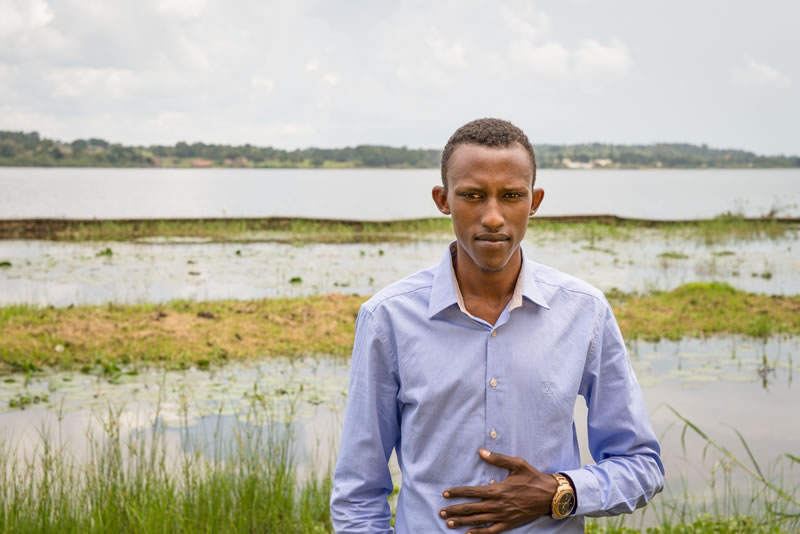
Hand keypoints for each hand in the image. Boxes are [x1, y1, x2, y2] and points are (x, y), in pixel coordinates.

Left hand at [439, 448, 556, 533]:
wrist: (550, 496)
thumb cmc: (533, 478)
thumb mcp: (517, 464)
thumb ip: (498, 459)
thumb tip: (481, 451)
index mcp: (497, 489)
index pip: (472, 492)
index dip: (458, 493)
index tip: (446, 494)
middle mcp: (498, 504)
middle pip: (471, 508)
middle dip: (455, 510)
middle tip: (441, 512)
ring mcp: (503, 516)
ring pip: (478, 521)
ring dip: (462, 522)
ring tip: (449, 523)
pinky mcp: (509, 524)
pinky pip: (491, 531)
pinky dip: (479, 533)